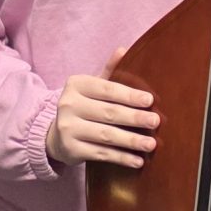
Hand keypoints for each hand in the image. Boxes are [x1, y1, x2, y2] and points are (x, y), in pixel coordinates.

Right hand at [46, 48, 158, 169]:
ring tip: (151, 144)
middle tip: (156, 121)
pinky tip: (138, 160)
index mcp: (76, 85)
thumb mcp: (91, 87)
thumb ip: (108, 71)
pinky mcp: (72, 150)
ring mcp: (68, 129)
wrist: (55, 135)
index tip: (150, 100)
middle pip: (108, 112)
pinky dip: (121, 158)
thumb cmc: (82, 106)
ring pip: (106, 135)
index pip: (107, 89)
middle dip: (134, 118)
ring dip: (131, 140)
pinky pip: (101, 154)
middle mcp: (68, 105)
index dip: (129, 95)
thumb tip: (124, 49)